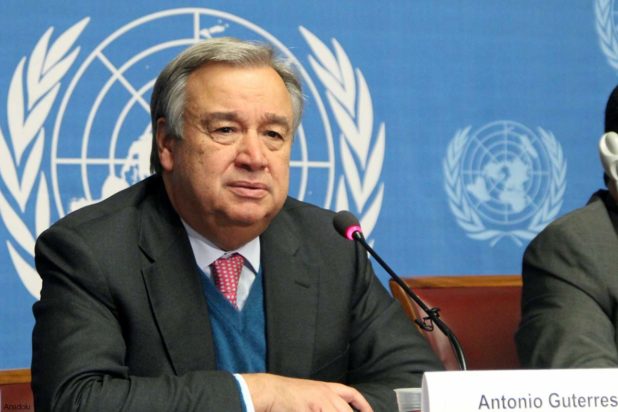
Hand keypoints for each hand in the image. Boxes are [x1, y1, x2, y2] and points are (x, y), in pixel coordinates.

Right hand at [242, 373, 372, 411]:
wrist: (271, 391)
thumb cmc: (289, 393)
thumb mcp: (312, 393)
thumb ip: (325, 400)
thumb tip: (336, 407)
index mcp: (327, 388)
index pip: (351, 394)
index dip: (363, 405)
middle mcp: (326, 395)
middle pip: (346, 411)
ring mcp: (318, 404)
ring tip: (321, 411)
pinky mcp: (308, 410)